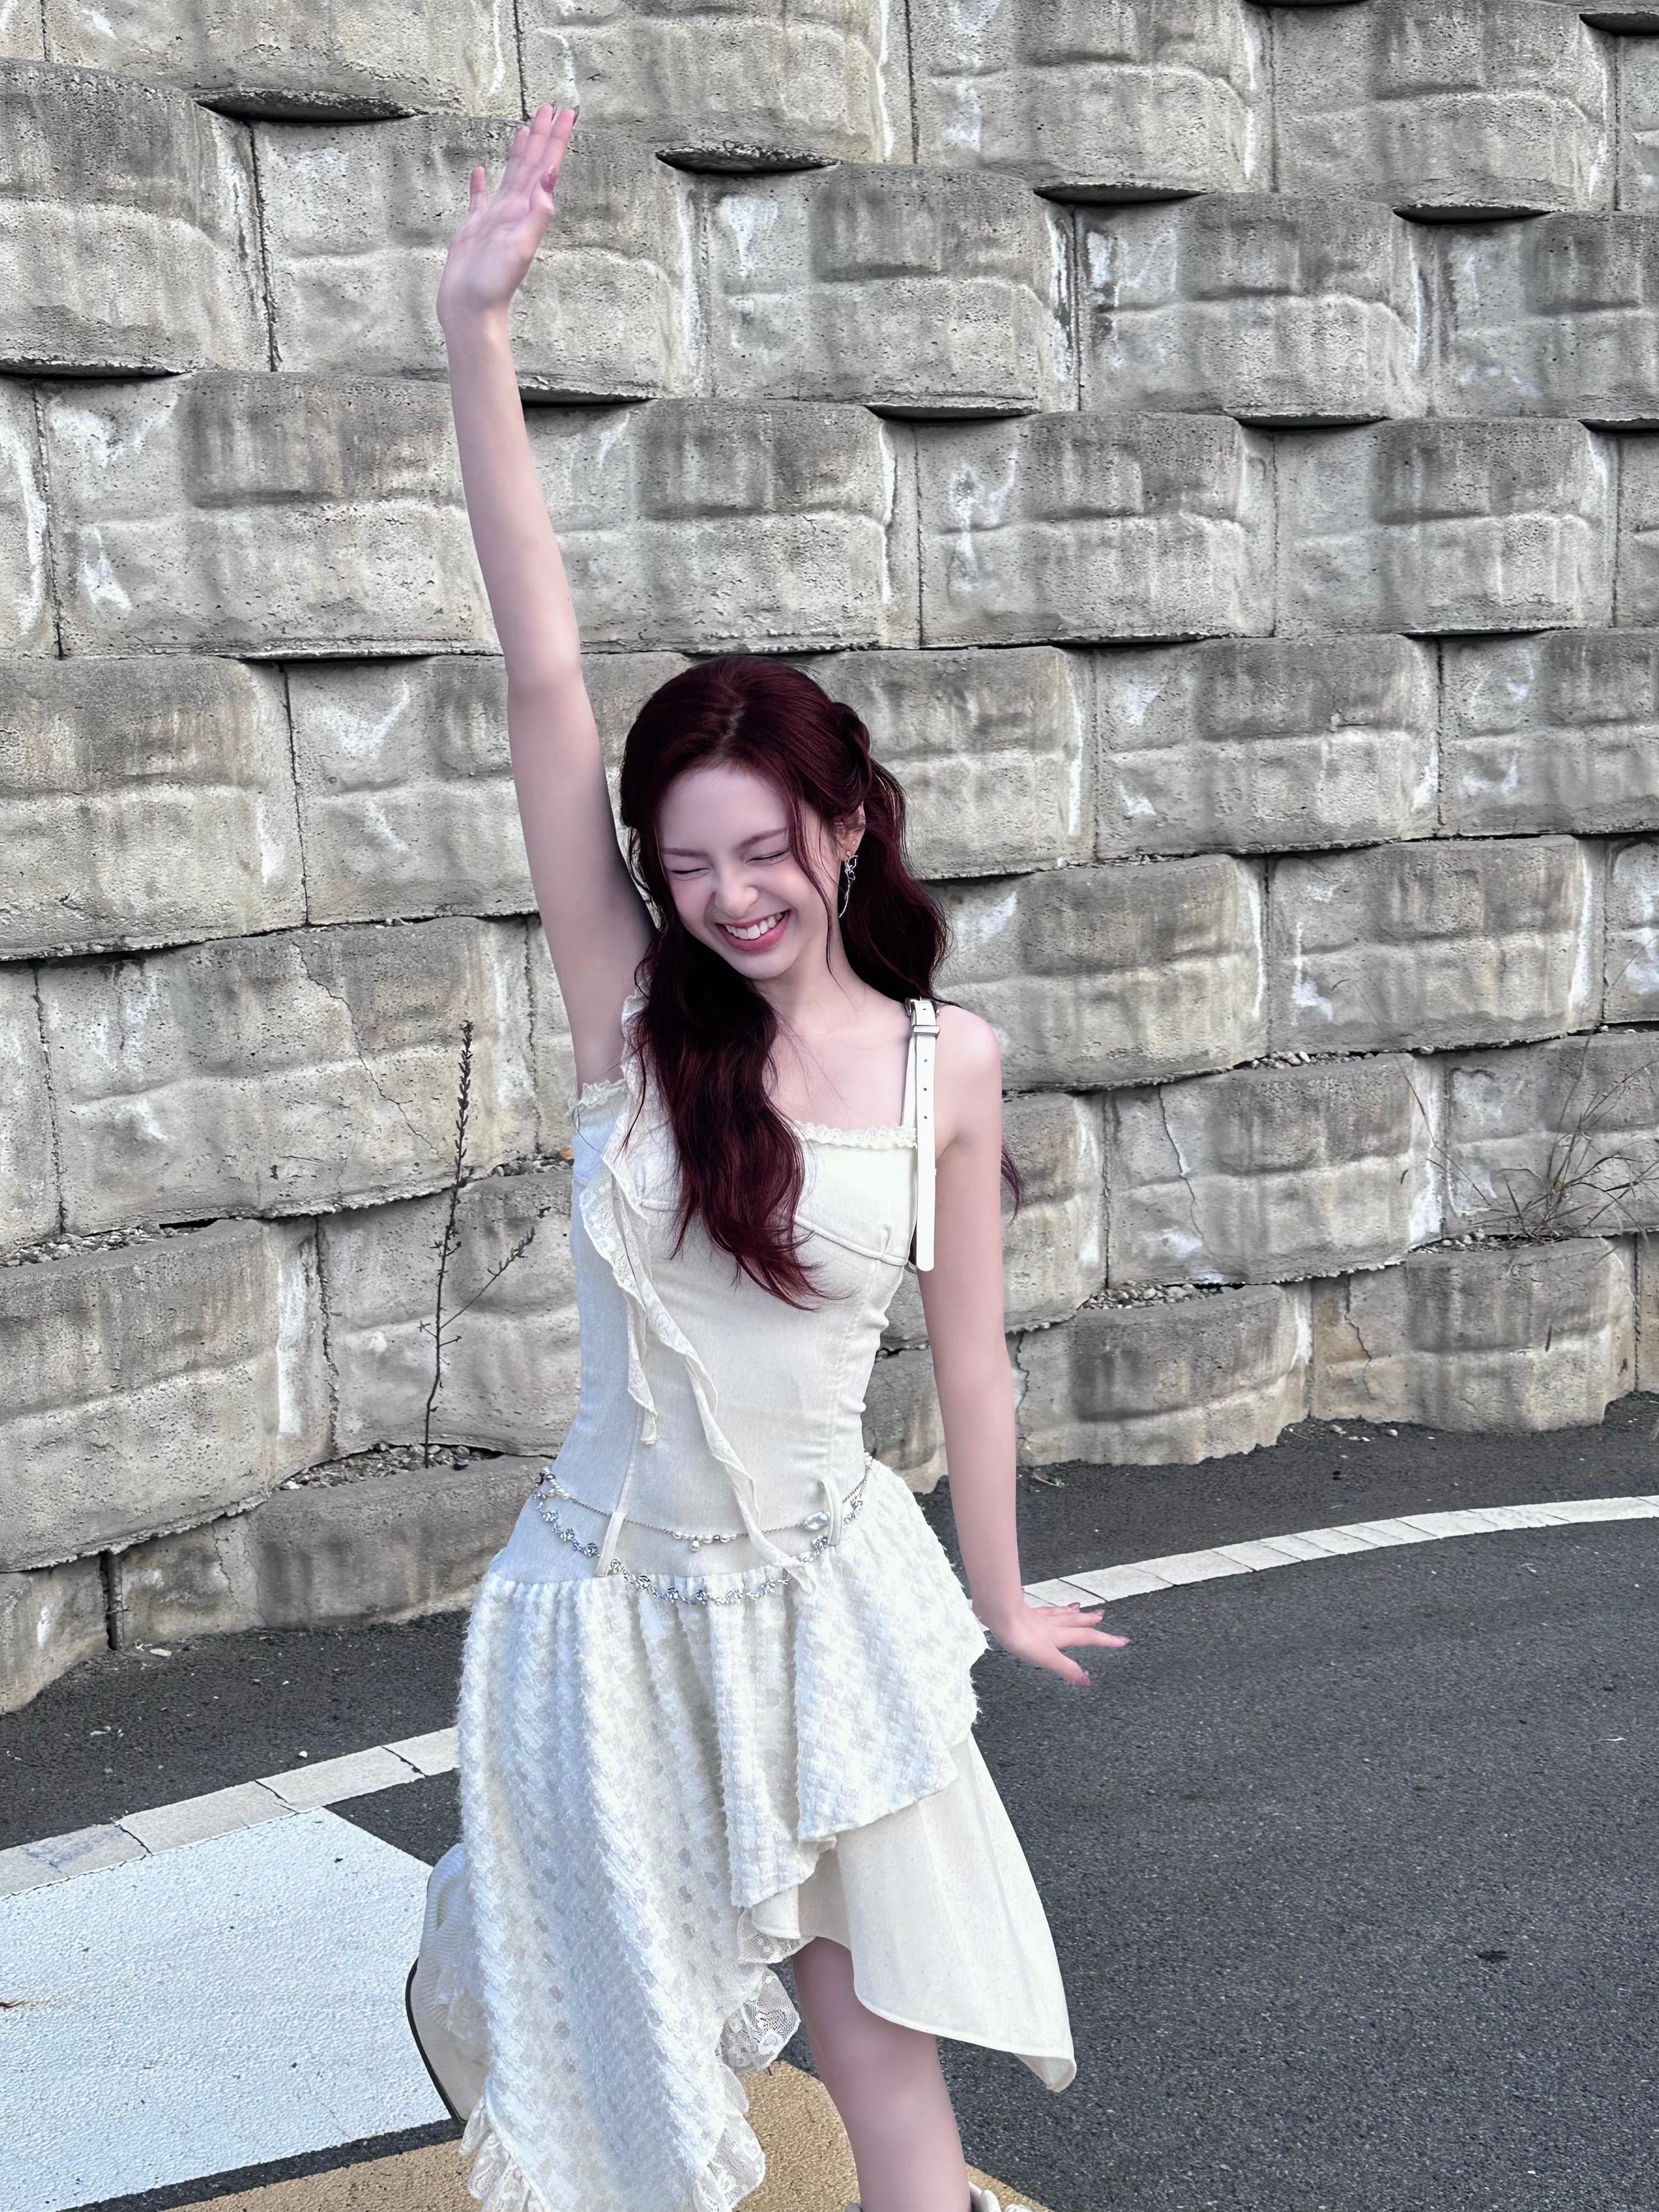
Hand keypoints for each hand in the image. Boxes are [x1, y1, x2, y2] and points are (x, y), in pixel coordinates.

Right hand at [437, 102, 576, 331]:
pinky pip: (479, 201)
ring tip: (527, 130)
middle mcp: (514, 212)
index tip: (568, 112)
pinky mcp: (474, 231)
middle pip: (531, 165)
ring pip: (510, 177)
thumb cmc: (494, 284)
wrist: (470, 311)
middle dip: (542, 136)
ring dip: (519, 153)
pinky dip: (480, 185)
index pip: (545, 167)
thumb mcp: (521, 246)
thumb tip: (552, 175)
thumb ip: (538, 212)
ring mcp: (494, 220)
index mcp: (526, 211)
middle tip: (552, 107)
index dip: (556, 139)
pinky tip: (480, 171)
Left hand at [976, 1595, 1125, 1686]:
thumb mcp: (1047, 1659)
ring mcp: (1038, 1617)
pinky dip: (1049, 1608)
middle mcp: (1052, 1625)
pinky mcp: (1025, 1613)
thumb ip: (1067, 1669)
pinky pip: (1042, 1610)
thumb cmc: (1021, 1637)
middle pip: (1076, 1621)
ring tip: (1079, 1607)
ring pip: (1060, 1613)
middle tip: (1102, 1616)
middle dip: (1090, 1621)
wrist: (1001, 1615)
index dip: (1106, 1640)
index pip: (1088, 1638)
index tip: (1122, 1640)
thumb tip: (1087, 1681)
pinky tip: (1044, 1607)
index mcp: (1060, 1636)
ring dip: (1072, 1612)